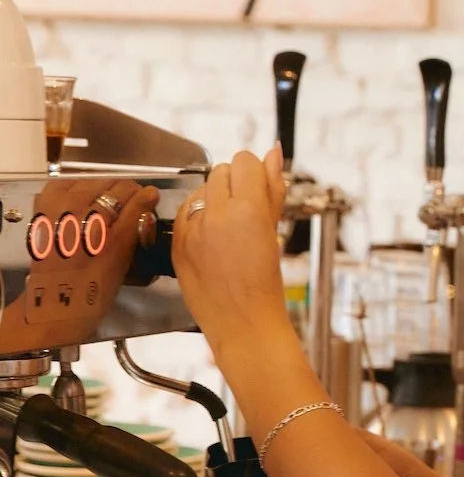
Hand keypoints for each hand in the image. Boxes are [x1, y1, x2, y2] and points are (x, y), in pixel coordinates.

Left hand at [171, 147, 289, 356]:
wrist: (243, 323)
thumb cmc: (265, 284)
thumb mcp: (274, 232)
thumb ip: (272, 188)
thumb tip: (273, 152)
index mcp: (248, 210)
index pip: (245, 161)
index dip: (254, 175)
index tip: (259, 192)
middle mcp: (216, 214)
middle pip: (222, 170)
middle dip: (235, 185)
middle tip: (246, 215)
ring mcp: (192, 228)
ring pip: (202, 188)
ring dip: (215, 199)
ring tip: (229, 230)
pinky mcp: (176, 240)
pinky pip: (185, 210)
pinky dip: (198, 216)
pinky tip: (211, 239)